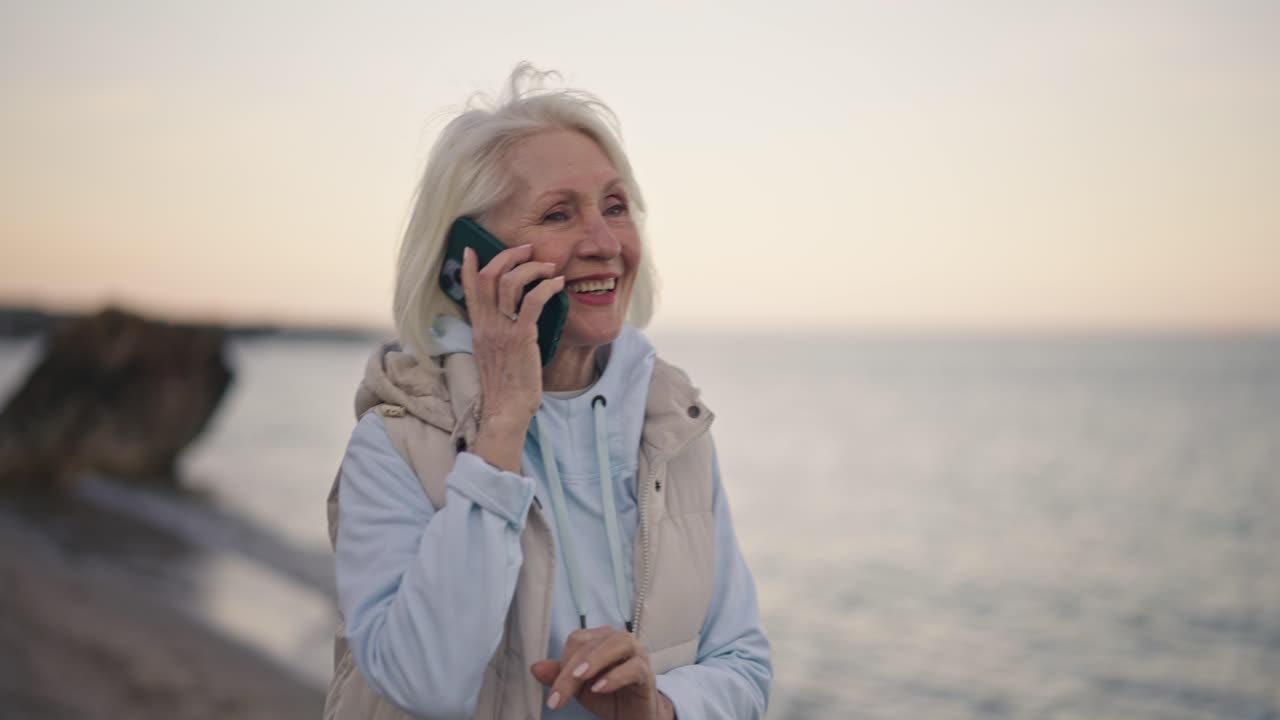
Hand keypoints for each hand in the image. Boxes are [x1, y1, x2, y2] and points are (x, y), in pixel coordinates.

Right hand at [459, 243, 563, 471]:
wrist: (506, 411)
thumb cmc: (505, 387)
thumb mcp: (493, 355)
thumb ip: (496, 335)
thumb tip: (511, 319)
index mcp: (478, 328)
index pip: (470, 289)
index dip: (471, 266)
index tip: (474, 248)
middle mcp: (486, 325)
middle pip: (490, 276)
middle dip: (509, 255)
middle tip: (527, 249)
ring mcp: (502, 330)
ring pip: (510, 282)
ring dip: (531, 267)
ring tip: (548, 265)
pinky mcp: (521, 338)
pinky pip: (533, 301)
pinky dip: (547, 286)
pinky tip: (558, 284)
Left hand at [530, 627, 674, 719]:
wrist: (633, 716)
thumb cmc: (607, 697)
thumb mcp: (578, 688)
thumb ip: (560, 676)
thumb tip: (535, 667)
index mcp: (600, 639)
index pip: (577, 640)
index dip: (563, 663)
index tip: (554, 694)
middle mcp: (619, 640)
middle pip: (591, 643)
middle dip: (570, 670)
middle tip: (557, 697)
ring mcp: (637, 653)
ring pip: (617, 643)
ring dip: (595, 660)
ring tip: (579, 678)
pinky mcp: (647, 672)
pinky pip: (633, 667)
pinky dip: (615, 676)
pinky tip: (600, 688)